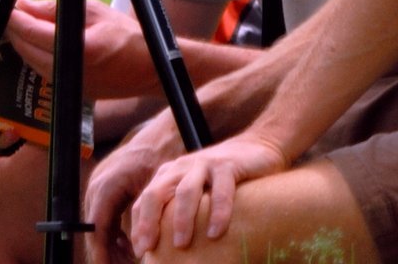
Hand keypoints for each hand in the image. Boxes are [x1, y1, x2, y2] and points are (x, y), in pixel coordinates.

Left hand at [6, 0, 160, 98]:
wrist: (150, 69)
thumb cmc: (128, 36)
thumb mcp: (95, 12)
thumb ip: (56, 10)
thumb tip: (26, 5)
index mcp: (78, 49)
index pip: (33, 32)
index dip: (15, 17)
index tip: (7, 3)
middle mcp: (69, 72)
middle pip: (26, 50)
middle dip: (16, 29)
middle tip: (14, 9)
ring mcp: (67, 86)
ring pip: (31, 62)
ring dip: (24, 43)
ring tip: (23, 22)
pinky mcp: (69, 93)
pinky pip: (42, 71)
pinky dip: (35, 54)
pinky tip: (37, 41)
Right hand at [82, 112, 184, 263]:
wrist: (166, 132)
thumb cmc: (164, 156)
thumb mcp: (157, 189)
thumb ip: (145, 218)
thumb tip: (143, 247)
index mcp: (107, 184)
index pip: (96, 229)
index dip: (102, 254)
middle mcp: (98, 183)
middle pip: (93, 230)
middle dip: (106, 254)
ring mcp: (99, 183)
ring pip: (96, 225)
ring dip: (110, 246)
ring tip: (128, 262)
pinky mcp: (105, 185)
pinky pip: (103, 215)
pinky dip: (113, 233)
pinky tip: (128, 246)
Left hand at [127, 135, 290, 255]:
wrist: (258, 145)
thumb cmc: (223, 179)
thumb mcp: (197, 190)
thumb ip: (181, 208)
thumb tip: (171, 248)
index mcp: (170, 174)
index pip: (146, 200)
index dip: (139, 225)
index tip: (140, 250)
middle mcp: (182, 167)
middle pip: (156, 193)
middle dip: (149, 222)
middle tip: (149, 247)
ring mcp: (204, 164)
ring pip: (186, 191)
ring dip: (181, 219)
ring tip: (181, 244)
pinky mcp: (228, 165)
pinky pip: (221, 191)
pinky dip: (217, 213)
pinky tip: (215, 233)